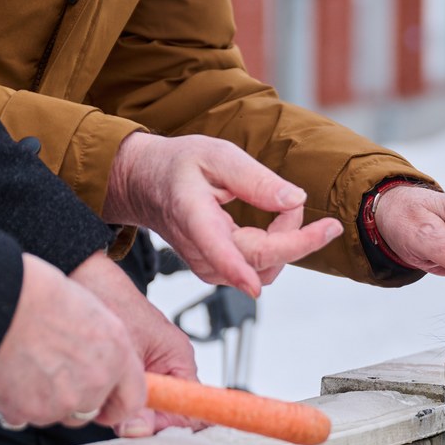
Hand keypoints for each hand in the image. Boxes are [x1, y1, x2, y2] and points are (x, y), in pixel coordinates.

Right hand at [0, 253, 146, 432]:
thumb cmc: (38, 294)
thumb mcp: (90, 311)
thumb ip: (103, 346)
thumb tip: (101, 365)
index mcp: (116, 352)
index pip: (133, 399)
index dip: (117, 403)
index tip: (106, 402)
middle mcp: (95, 381)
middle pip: (90, 409)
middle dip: (74, 398)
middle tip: (50, 370)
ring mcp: (61, 401)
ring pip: (56, 414)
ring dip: (44, 400)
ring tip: (25, 363)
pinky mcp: (28, 412)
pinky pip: (23, 417)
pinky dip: (15, 403)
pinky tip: (7, 373)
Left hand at [68, 252, 201, 435]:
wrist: (83, 280)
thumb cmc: (108, 300)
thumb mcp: (125, 353)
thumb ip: (137, 393)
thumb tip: (139, 428)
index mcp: (178, 357)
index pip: (194, 405)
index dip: (175, 425)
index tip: (155, 434)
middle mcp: (168, 366)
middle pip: (167, 414)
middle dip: (141, 420)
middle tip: (117, 416)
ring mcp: (149, 370)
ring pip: (144, 409)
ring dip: (122, 411)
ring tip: (102, 398)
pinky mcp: (130, 372)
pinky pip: (129, 398)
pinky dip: (113, 402)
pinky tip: (96, 395)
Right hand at [106, 132, 342, 297]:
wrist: (147, 184)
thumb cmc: (179, 166)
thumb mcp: (217, 155)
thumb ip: (255, 178)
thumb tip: (295, 200)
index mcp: (194, 216)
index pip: (217, 250)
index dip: (236, 270)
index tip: (253, 289)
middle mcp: (200, 251)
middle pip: (258, 261)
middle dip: (296, 236)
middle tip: (297, 200)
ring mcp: (208, 266)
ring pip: (264, 269)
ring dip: (286, 241)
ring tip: (281, 206)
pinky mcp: (218, 271)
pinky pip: (259, 269)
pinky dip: (277, 248)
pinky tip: (275, 223)